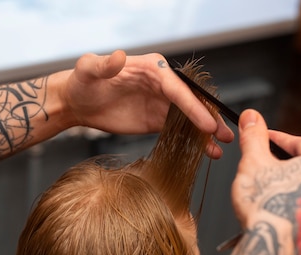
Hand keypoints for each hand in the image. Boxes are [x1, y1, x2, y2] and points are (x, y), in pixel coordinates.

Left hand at [62, 50, 233, 158]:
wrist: (76, 102)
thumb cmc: (82, 81)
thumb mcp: (89, 69)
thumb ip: (104, 65)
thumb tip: (118, 56)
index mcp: (152, 68)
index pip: (178, 88)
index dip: (193, 106)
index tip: (206, 123)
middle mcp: (161, 84)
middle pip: (190, 102)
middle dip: (208, 118)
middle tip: (224, 134)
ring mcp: (160, 103)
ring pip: (188, 118)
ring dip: (204, 132)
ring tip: (220, 147)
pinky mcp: (155, 120)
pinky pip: (177, 130)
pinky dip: (191, 140)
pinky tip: (204, 152)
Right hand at [232, 109, 300, 254]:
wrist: (271, 247)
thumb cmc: (266, 204)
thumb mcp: (255, 162)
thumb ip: (254, 137)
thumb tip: (251, 116)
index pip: (300, 144)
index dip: (275, 139)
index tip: (260, 138)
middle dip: (283, 165)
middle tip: (261, 164)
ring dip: (286, 188)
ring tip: (263, 190)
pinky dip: (289, 209)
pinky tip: (270, 211)